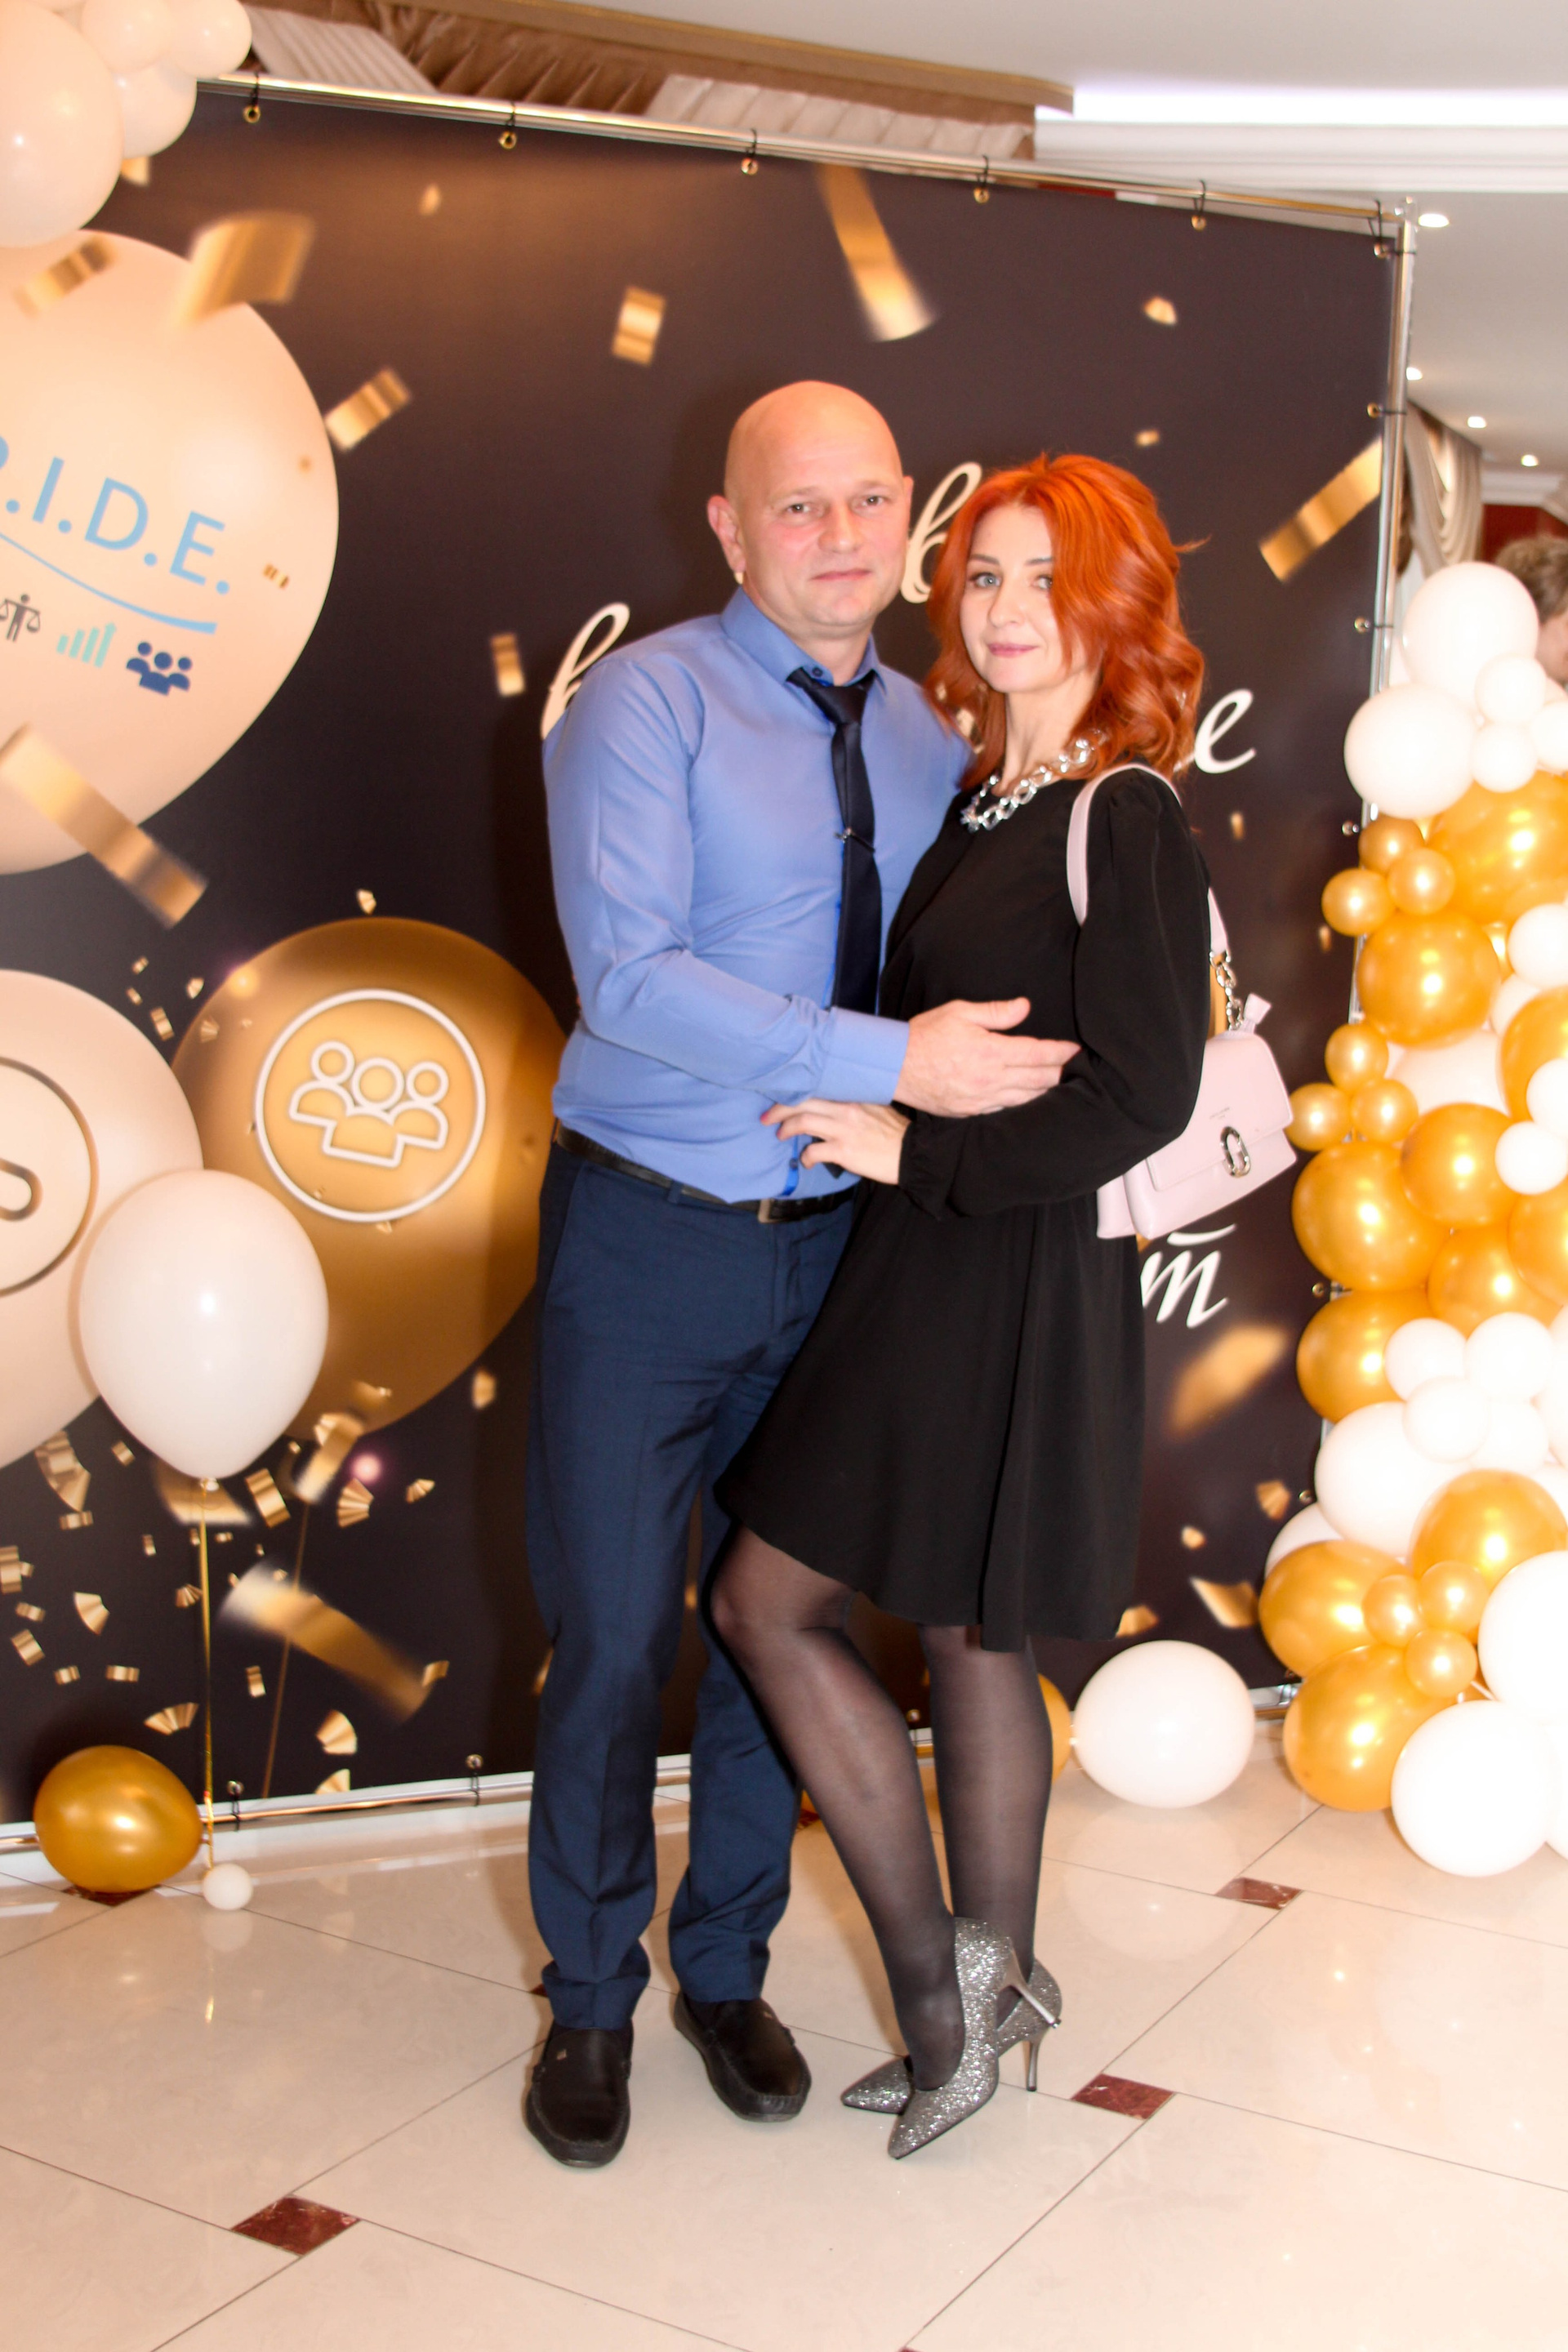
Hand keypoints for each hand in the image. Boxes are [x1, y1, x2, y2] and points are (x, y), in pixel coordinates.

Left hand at [763, 1099, 908, 1184]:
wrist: (911, 1155)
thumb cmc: (894, 1133)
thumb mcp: (875, 1107)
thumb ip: (852, 1103)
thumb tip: (830, 1107)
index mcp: (852, 1096)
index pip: (816, 1086)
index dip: (794, 1091)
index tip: (781, 1095)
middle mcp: (845, 1108)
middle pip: (802, 1100)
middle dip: (779, 1108)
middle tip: (767, 1117)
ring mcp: (843, 1129)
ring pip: (803, 1121)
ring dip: (786, 1129)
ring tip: (781, 1135)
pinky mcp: (844, 1150)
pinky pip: (813, 1151)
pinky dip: (805, 1157)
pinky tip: (806, 1161)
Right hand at [895, 999, 1078, 1115]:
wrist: (894, 1067)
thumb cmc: (925, 1035)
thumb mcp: (960, 1012)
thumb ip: (996, 1012)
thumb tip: (1024, 1007)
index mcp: (991, 1052)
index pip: (1037, 1053)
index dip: (1060, 1052)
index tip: (1074, 1050)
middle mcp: (990, 1079)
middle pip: (1038, 1080)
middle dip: (1060, 1073)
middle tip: (1076, 1069)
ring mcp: (981, 1099)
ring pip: (1026, 1099)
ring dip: (1046, 1092)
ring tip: (1061, 1085)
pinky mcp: (971, 1112)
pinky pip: (1005, 1109)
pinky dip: (1023, 1105)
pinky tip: (1031, 1100)